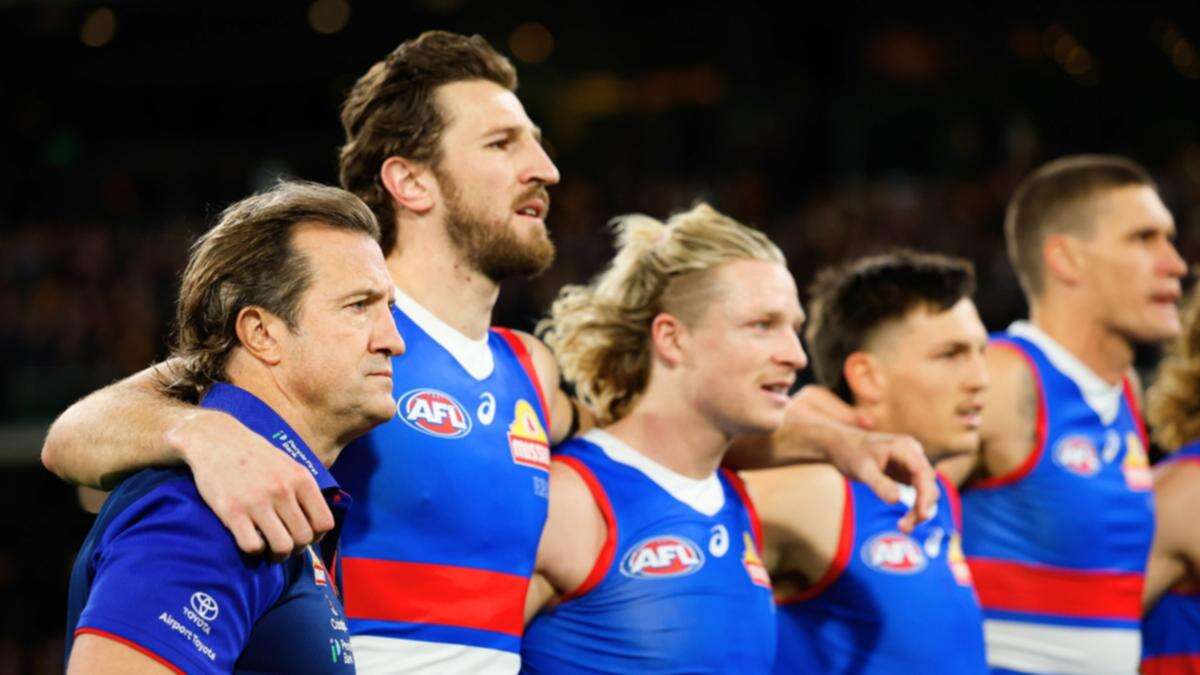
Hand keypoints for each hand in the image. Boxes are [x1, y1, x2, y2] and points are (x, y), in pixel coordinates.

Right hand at [166, 409, 334, 559]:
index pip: (324, 522)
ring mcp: (257, 502)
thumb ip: (303, 490)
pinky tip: (251, 539)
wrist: (216, 440)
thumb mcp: (288, 464)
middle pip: (304, 538)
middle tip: (286, 546)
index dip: (318, 536)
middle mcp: (282, 490)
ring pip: (282, 547)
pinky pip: (253, 546)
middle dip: (297, 549)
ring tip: (270, 550)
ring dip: (278, 555)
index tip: (306, 537)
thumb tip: (318, 522)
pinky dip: (255, 550)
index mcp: (300, 479)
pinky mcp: (232, 511)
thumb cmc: (255, 455)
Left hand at [791, 385, 936, 532]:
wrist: (840, 445)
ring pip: (926, 491)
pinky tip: (904, 522)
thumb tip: (897, 500)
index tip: (922, 515)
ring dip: (919, 510)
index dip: (926, 495)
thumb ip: (879, 484)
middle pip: (928, 484)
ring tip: (903, 527)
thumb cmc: (850, 453)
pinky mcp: (907, 474)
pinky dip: (914, 507)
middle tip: (904, 527)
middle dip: (922, 507)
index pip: (924, 473)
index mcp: (905, 448)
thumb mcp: (862, 469)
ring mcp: (911, 465)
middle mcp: (913, 454)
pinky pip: (918, 493)